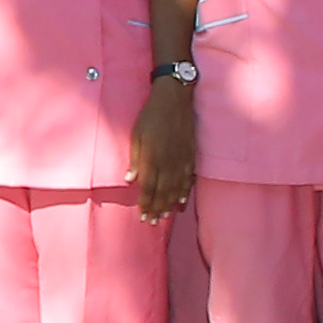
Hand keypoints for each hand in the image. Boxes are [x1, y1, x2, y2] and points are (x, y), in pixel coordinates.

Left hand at [131, 75, 192, 222]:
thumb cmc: (151, 115)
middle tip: (153, 222)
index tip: (143, 216)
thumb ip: (135, 158)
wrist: (175, 99)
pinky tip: (181, 200)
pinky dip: (184, 191)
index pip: (148, 187)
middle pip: (163, 191)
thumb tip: (131, 180)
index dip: (146, 203)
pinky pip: (188, 178)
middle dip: (157, 208)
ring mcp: (182, 159)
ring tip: (165, 216)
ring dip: (170, 204)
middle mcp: (168, 162)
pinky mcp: (191, 154)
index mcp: (152, 157)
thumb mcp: (136, 134)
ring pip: (176, 188)